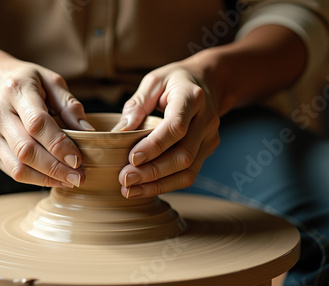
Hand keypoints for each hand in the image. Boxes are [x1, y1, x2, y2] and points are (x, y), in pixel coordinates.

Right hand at [0, 52, 94, 187]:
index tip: (78, 159)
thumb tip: (89, 133)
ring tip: (70, 181)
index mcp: (16, 91)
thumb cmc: (27, 81)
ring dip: (46, 179)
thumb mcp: (51, 81)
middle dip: (56, 168)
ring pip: (17, 166)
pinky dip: (35, 179)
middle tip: (80, 177)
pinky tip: (54, 178)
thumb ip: (70, 106)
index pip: (37, 123)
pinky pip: (12, 171)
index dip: (58, 144)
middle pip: (26, 150)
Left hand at [114, 55, 220, 198]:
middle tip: (124, 179)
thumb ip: (136, 105)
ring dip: (158, 184)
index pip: (176, 127)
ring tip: (130, 191)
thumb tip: (118, 133)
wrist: (208, 81)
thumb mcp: (153, 82)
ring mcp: (210, 138)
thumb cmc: (175, 81)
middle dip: (152, 171)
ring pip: (188, 170)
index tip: (132, 158)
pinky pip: (189, 174)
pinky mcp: (207, 151)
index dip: (155, 146)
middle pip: (183, 154)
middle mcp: (206, 120)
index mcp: (192, 98)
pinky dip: (166, 185)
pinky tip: (144, 189)